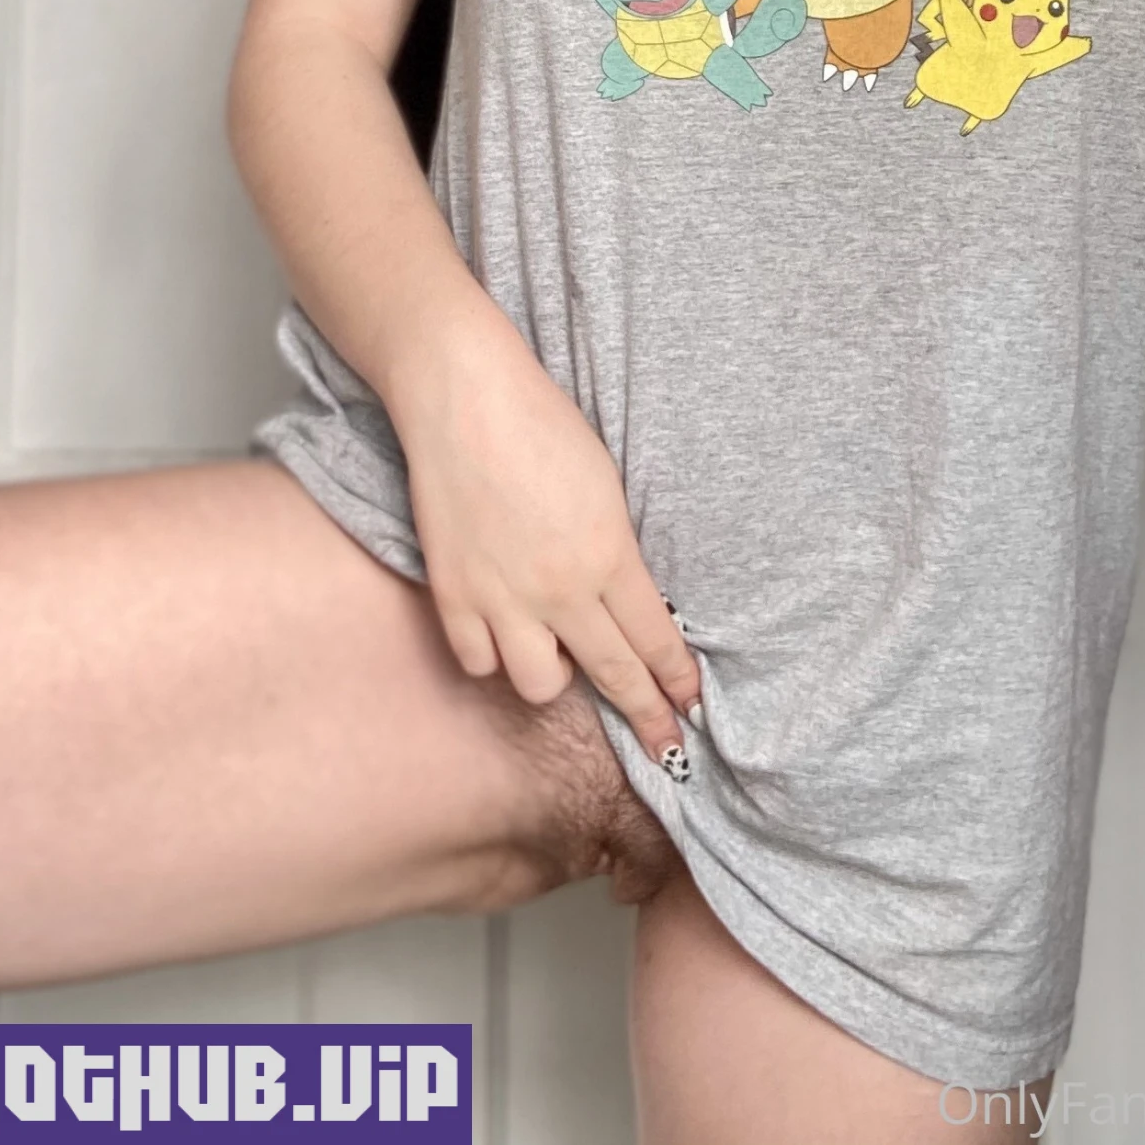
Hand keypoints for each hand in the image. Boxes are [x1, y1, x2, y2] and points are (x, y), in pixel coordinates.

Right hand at [386, 301, 701, 769]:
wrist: (465, 398)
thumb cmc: (543, 426)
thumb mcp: (605, 487)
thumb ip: (615, 552)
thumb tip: (623, 602)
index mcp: (608, 553)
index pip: (654, 639)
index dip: (675, 680)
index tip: (690, 707)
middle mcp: (560, 589)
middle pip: (613, 674)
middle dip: (647, 717)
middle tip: (666, 746)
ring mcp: (502, 597)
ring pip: (539, 685)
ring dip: (553, 676)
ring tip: (556, 651)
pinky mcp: (453, 595)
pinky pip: (478, 661)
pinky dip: (491, 654)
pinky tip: (500, 633)